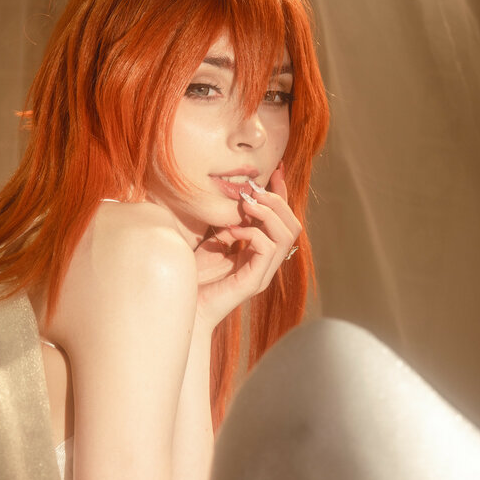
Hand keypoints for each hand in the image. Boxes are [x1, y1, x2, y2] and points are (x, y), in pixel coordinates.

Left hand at [194, 164, 301, 330]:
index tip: (275, 170)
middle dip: (277, 201)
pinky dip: (252, 232)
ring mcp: (263, 272)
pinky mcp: (254, 281)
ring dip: (268, 213)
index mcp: (260, 253)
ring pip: (287, 234)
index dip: (282, 194)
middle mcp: (267, 262)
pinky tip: (232, 231)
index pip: (282, 219)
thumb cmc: (195, 278)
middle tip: (253, 191)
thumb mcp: (213, 242)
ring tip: (246, 205)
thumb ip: (229, 225)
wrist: (185, 308)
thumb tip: (238, 204)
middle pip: (293, 225)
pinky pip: (267, 247)